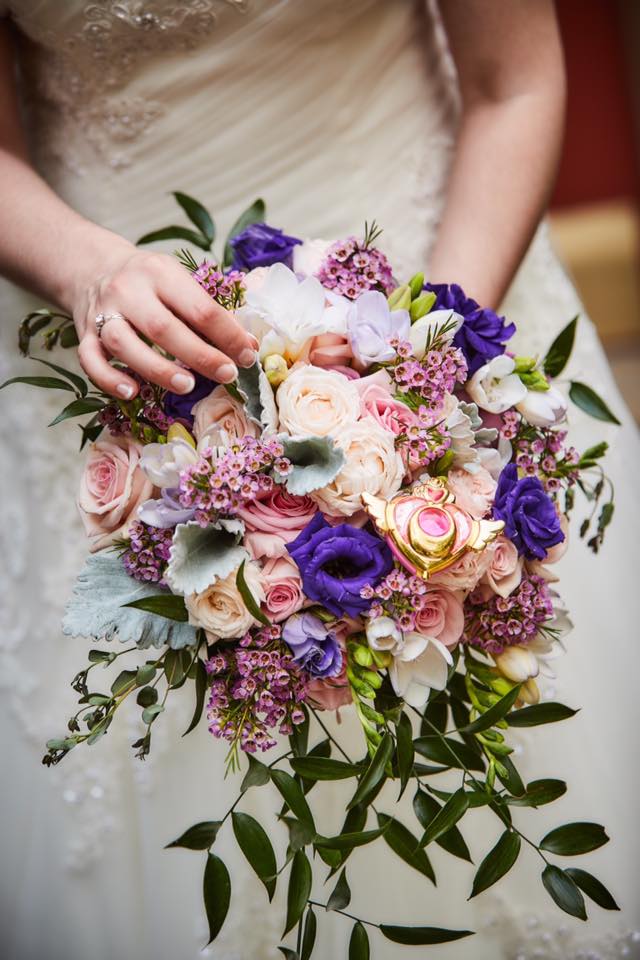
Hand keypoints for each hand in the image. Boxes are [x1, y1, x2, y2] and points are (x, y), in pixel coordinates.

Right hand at [71, 239, 257, 399]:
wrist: (93, 267)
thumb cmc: (149, 282)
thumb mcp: (180, 283)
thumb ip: (212, 313)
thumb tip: (249, 347)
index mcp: (160, 273)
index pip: (199, 307)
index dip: (227, 335)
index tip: (247, 356)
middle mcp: (128, 290)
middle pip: (163, 328)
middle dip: (199, 355)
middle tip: (227, 374)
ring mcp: (102, 313)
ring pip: (125, 344)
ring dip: (157, 369)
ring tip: (187, 386)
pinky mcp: (84, 333)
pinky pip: (90, 360)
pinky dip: (109, 379)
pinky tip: (132, 393)